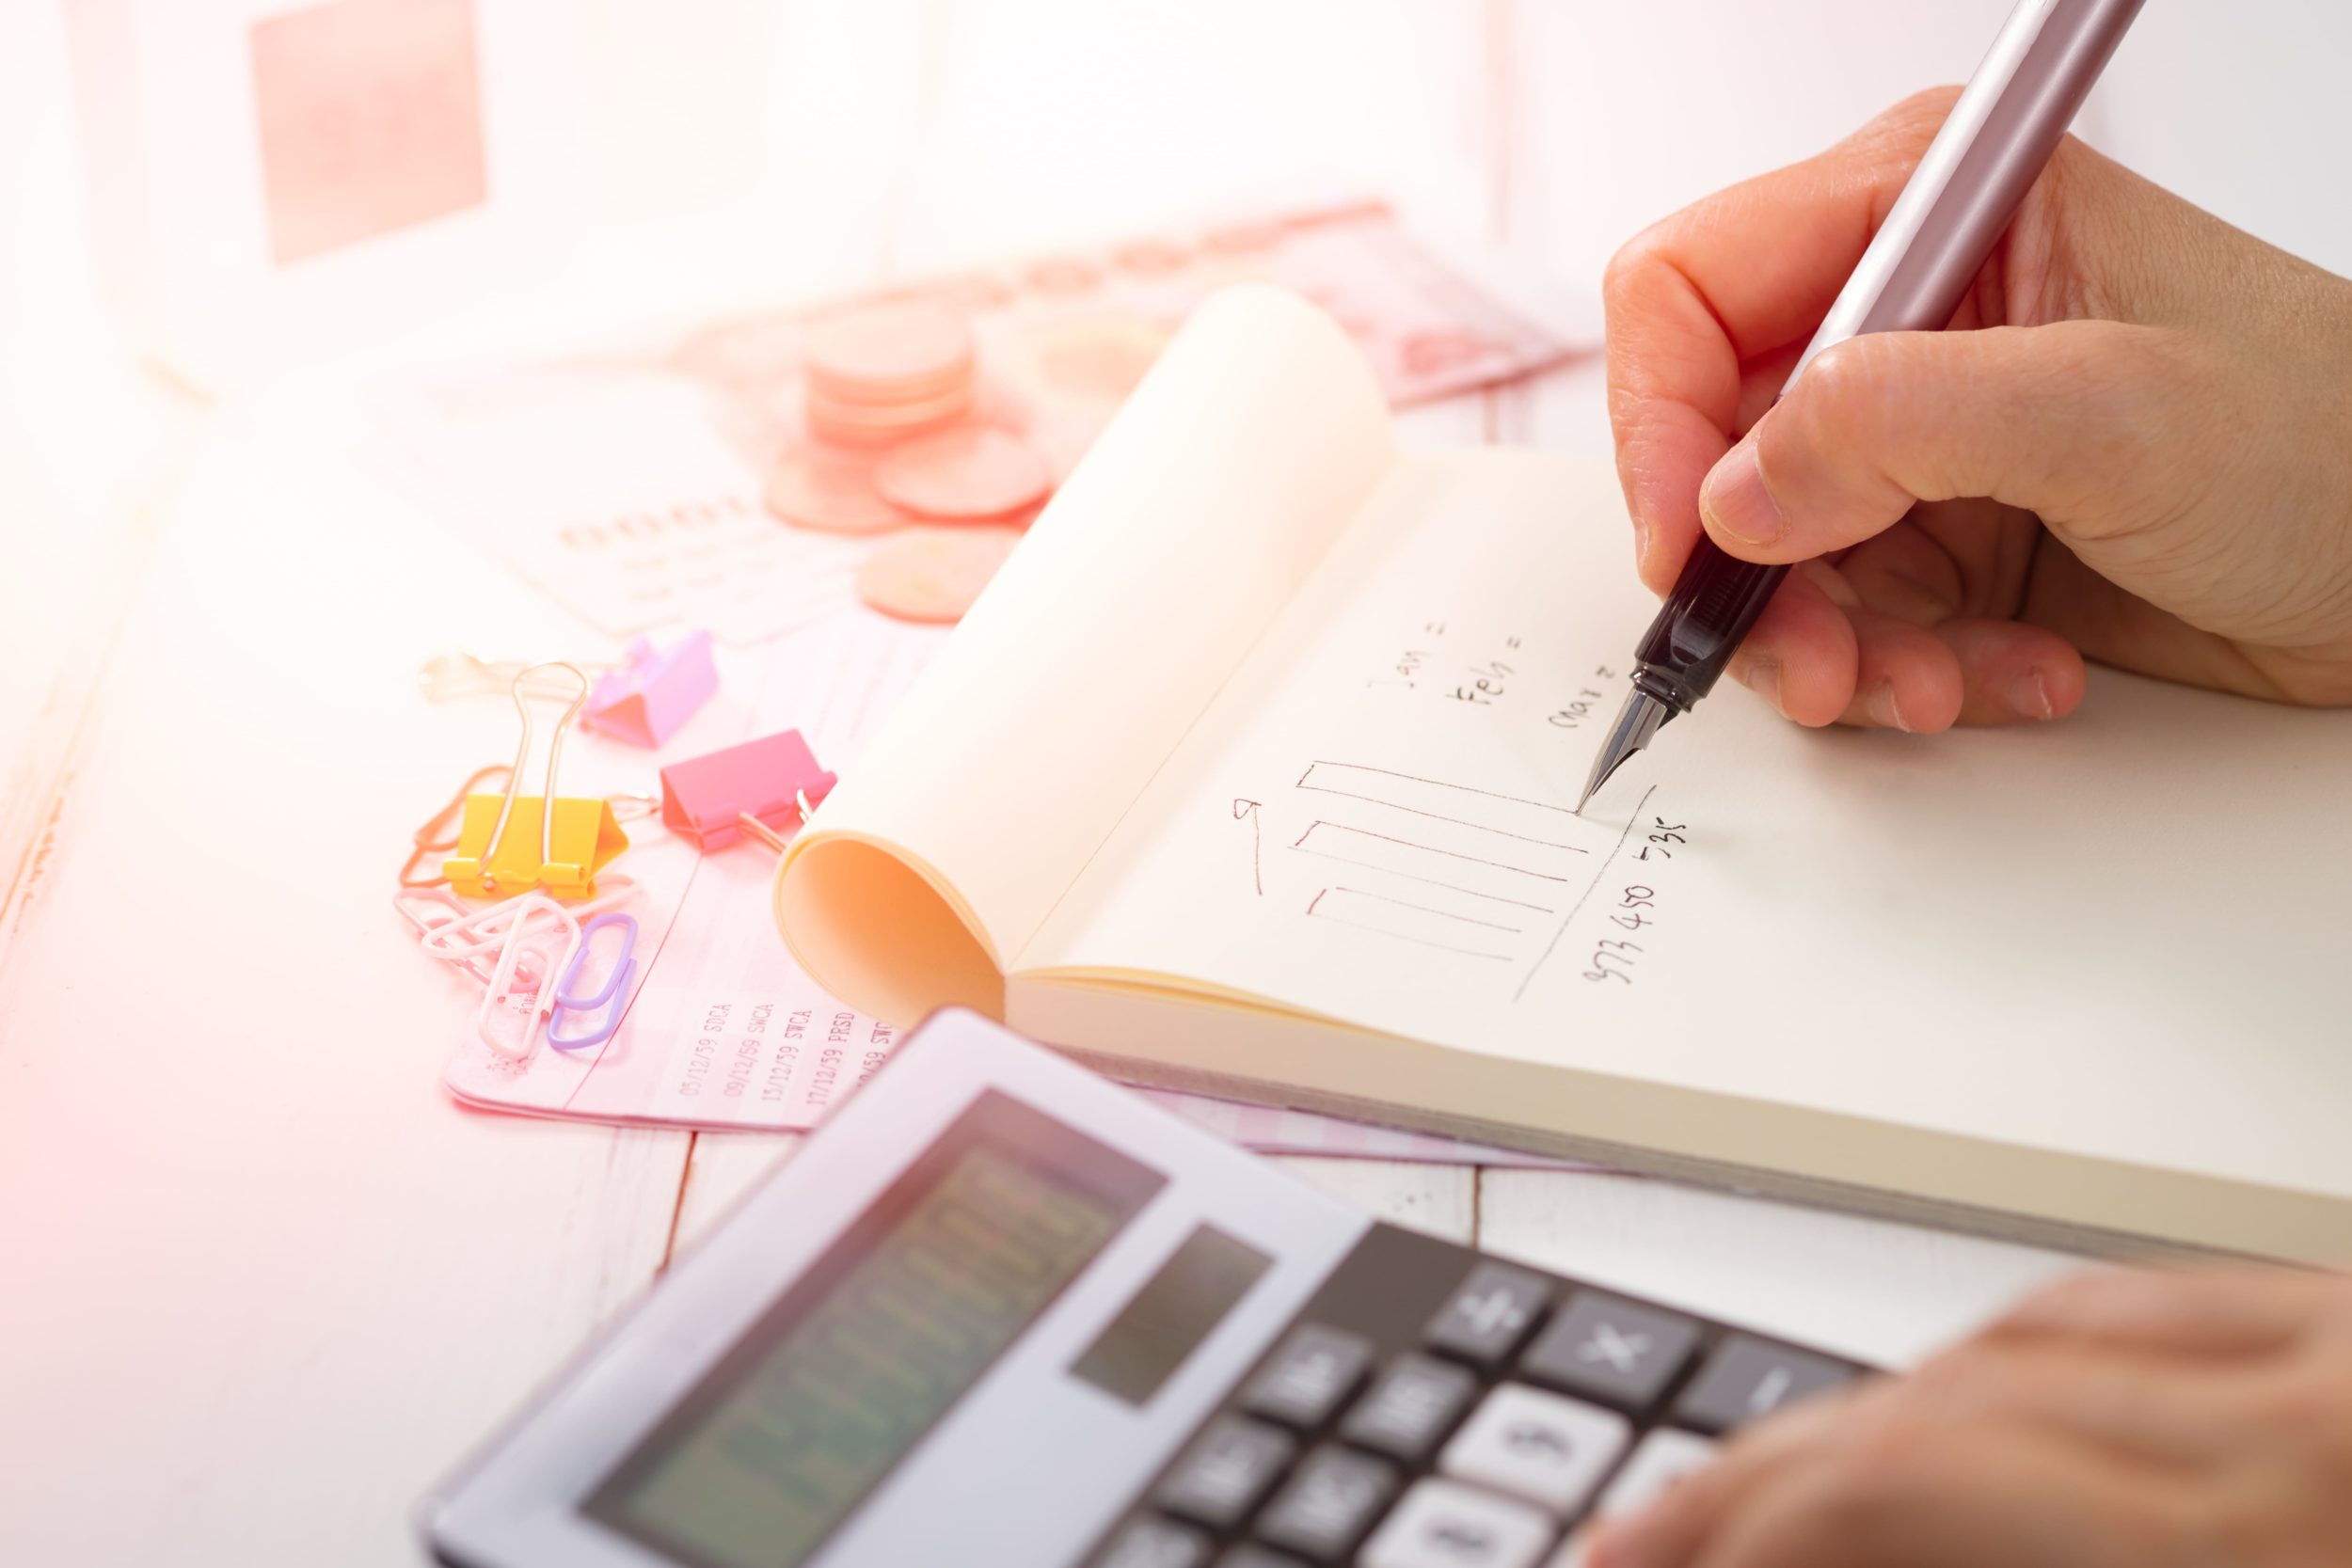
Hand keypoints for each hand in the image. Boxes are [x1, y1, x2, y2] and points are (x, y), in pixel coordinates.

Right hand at [1586, 1266, 2351, 1567]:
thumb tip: (1797, 1550)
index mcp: (2253, 1562)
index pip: (1901, 1488)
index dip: (1741, 1525)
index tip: (1655, 1566)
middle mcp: (2300, 1441)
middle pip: (1937, 1399)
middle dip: (1764, 1475)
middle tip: (1651, 1534)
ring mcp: (2341, 1361)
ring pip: (2022, 1333)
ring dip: (1876, 1415)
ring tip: (1777, 1484)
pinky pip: (2143, 1301)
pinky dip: (2017, 1353)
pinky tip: (1954, 1400)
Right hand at [1604, 89, 2351, 730]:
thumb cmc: (2339, 444)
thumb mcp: (2118, 414)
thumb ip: (1902, 425)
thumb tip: (1732, 489)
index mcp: (1929, 215)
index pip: (1690, 291)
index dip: (1659, 422)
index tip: (1689, 543)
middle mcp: (1904, 319)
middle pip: (1711, 448)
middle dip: (1757, 576)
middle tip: (1815, 662)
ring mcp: (1919, 438)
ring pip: (1769, 559)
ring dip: (1837, 648)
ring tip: (1932, 687)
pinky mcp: (1943, 536)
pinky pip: (1847, 622)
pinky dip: (1907, 674)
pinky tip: (2009, 676)